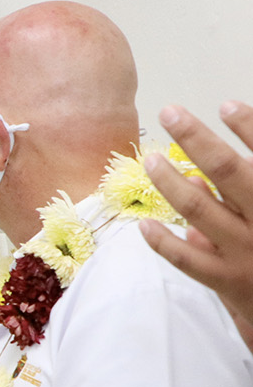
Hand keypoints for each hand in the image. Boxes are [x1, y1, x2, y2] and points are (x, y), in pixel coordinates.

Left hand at [139, 103, 252, 342]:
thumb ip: (248, 190)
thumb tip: (202, 174)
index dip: (249, 127)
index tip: (226, 105)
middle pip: (226, 170)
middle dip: (196, 138)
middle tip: (171, 112)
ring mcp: (246, 252)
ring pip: (199, 209)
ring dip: (170, 182)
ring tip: (151, 159)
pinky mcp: (229, 281)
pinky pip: (188, 260)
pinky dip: (163, 242)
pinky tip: (143, 226)